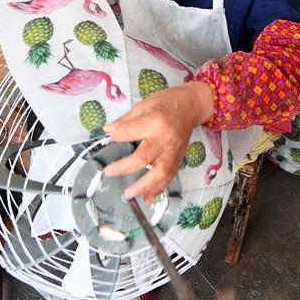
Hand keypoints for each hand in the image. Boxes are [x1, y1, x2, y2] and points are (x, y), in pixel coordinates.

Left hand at [103, 81, 213, 202]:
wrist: (192, 105)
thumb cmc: (167, 101)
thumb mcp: (143, 104)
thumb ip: (125, 120)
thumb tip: (108, 131)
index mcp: (154, 121)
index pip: (129, 132)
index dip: (116, 137)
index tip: (108, 139)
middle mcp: (164, 138)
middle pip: (143, 158)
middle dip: (124, 168)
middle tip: (109, 173)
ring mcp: (173, 150)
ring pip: (159, 173)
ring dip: (143, 186)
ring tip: (128, 194)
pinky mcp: (179, 158)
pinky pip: (169, 176)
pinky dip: (158, 188)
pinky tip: (147, 198)